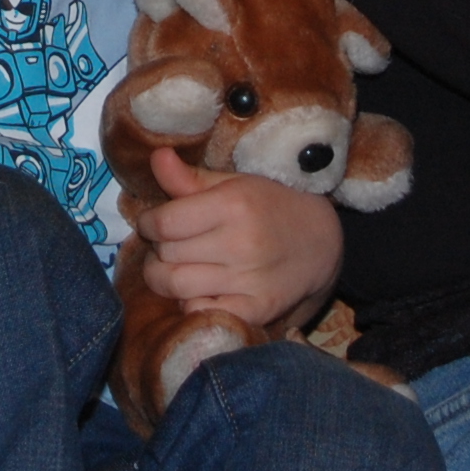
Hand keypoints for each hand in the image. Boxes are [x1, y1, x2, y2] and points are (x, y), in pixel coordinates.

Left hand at [135, 147, 341, 329]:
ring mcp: (250, 280)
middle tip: (166, 245)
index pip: (164, 222)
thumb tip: (156, 157)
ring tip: (173, 267)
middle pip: (167, 255)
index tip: (152, 223)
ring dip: (165, 279)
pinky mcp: (257, 310)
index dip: (148, 223)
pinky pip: (201, 312)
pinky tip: (198, 290)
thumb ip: (190, 178)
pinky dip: (190, 304)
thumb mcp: (235, 184)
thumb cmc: (271, 206)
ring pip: (176, 287)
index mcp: (233, 204)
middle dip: (157, 250)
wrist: (321, 243)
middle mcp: (241, 243)